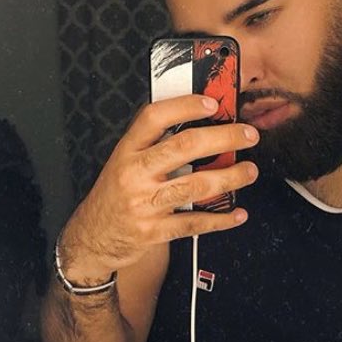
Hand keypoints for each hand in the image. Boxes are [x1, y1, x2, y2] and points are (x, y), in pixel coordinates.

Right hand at [61, 95, 259, 279]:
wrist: (93, 237)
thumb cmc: (114, 196)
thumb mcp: (123, 162)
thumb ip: (153, 145)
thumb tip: (199, 124)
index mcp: (127, 151)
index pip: (154, 118)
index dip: (184, 107)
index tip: (212, 103)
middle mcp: (134, 173)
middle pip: (184, 147)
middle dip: (223, 138)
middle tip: (247, 136)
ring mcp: (144, 203)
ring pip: (195, 185)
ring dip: (230, 177)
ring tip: (249, 171)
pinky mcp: (153, 231)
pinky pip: (193, 223)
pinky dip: (220, 220)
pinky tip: (237, 213)